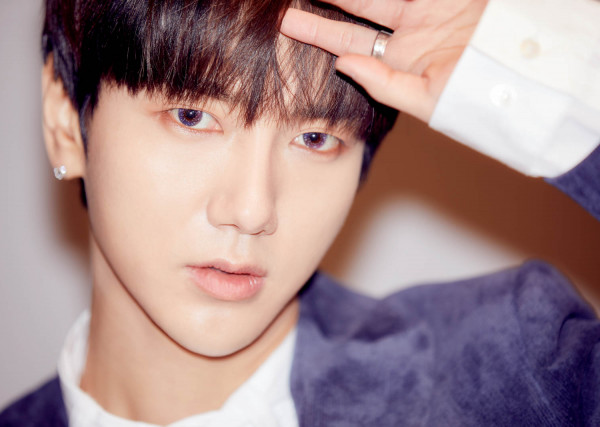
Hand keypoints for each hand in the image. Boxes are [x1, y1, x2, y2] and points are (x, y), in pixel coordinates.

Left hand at [280, 0, 487, 122]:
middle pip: (357, 4)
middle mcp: (411, 28)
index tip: (287, 22)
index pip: (349, 40)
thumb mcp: (428, 98)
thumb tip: (342, 64)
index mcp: (401, 58)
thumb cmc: (480, 96)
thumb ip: (384, 83)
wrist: (531, 75)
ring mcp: (429, 5)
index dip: (318, 30)